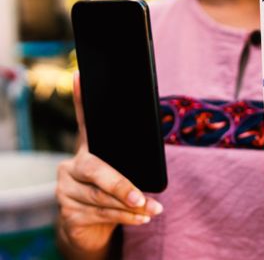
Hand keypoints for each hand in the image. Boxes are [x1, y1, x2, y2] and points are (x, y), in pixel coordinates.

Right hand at [55, 72, 163, 252]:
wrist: (89, 228)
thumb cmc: (112, 192)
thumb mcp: (122, 173)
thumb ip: (133, 160)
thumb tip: (157, 142)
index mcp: (87, 149)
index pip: (84, 120)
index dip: (81, 99)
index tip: (81, 76)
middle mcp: (71, 166)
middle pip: (95, 170)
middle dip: (121, 185)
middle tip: (142, 196)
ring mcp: (65, 190)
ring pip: (100, 197)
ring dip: (130, 206)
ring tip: (153, 209)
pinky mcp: (67, 213)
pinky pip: (99, 214)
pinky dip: (124, 217)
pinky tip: (141, 217)